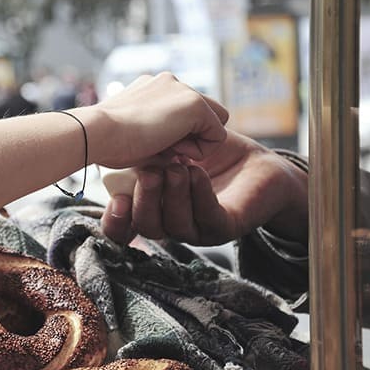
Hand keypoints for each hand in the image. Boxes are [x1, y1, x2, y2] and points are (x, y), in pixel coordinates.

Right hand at [84, 72, 228, 168]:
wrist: (97, 132)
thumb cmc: (107, 141)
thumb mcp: (133, 132)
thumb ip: (157, 134)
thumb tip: (178, 152)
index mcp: (152, 86)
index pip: (182, 110)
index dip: (178, 134)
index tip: (157, 147)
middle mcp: (170, 82)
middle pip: (204, 112)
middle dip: (192, 135)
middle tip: (166, 150)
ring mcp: (184, 90)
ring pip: (214, 122)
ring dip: (195, 142)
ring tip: (166, 149)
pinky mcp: (195, 105)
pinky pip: (217, 135)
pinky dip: (200, 150)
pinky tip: (173, 150)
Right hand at [101, 129, 308, 245]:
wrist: (254, 164)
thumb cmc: (209, 156)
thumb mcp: (170, 148)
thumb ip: (146, 152)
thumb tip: (115, 140)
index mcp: (154, 210)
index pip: (124, 229)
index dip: (115, 220)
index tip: (115, 198)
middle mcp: (172, 224)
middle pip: (147, 227)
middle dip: (145, 200)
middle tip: (149, 172)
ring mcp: (198, 229)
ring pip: (175, 225)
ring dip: (173, 194)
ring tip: (177, 167)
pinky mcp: (225, 227)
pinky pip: (208, 216)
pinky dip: (199, 193)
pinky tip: (197, 172)